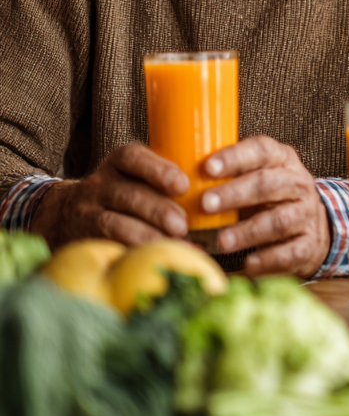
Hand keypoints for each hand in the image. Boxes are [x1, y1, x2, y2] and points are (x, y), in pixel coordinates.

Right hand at [32, 143, 188, 248]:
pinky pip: (107, 245)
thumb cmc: (122, 192)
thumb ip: (165, 180)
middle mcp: (101, 183)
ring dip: (147, 234)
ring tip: (174, 242)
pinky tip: (155, 257)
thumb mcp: (136, 175)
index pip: (133, 158)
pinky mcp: (85, 237)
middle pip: (129, 194)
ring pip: (115, 222)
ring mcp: (89, 211)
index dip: (158, 170)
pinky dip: (134, 251)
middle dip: (159, 210)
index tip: (182, 185)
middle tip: (183, 225)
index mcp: (119, 162)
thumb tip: (215, 197)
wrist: (65, 212)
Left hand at [199, 136, 329, 278]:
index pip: (261, 150)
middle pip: (268, 184)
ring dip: (248, 231)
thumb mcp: (255, 178)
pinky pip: (290, 252)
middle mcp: (298, 184)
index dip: (235, 157)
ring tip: (222, 241)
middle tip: (205, 205)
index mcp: (282, 160)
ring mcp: (306, 215)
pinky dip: (268, 260)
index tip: (207, 168)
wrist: (312, 227)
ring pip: (279, 220)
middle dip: (235, 194)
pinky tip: (249, 264)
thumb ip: (228, 175)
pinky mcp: (309, 244)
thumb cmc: (268, 200)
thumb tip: (174, 181)